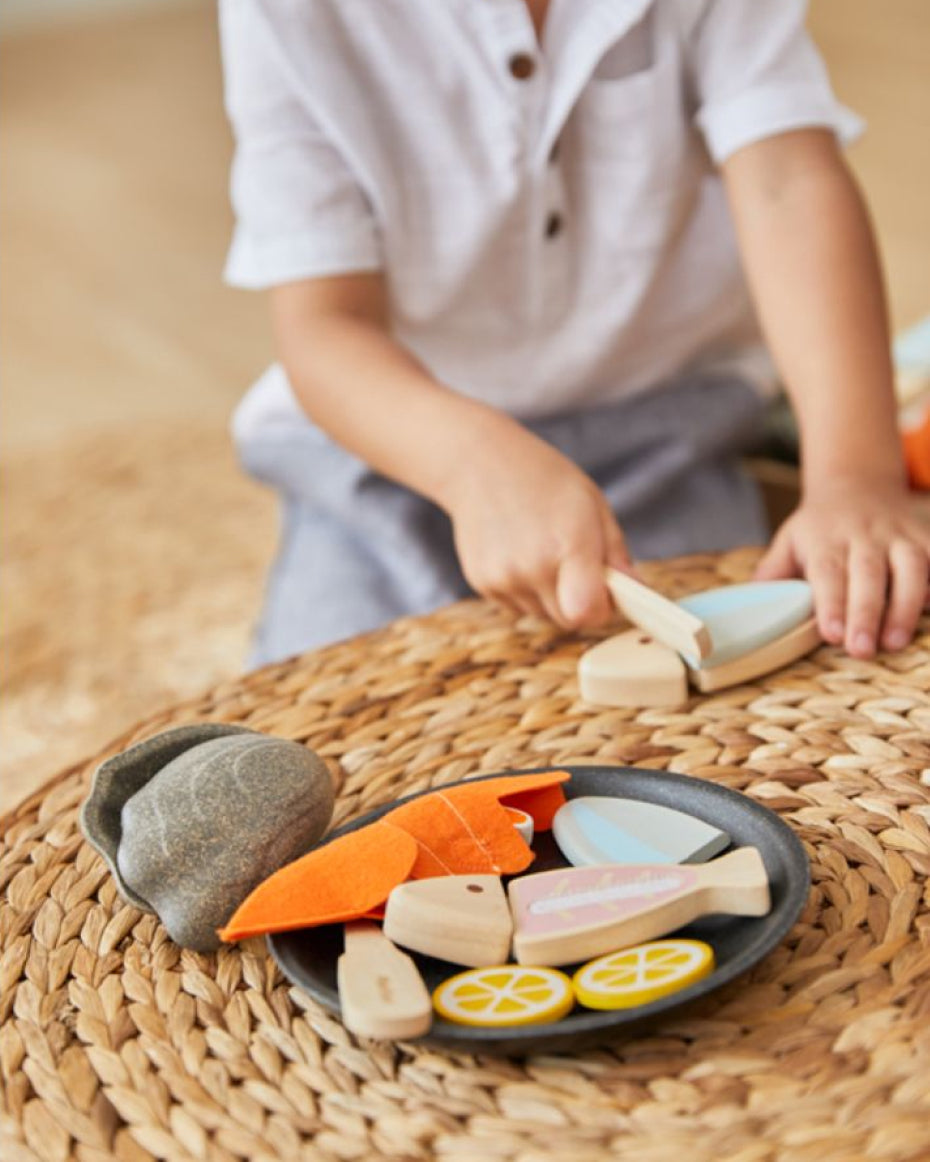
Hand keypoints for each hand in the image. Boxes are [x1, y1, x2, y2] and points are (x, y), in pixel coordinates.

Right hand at [442, 422, 630, 627]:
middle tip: (576, 568)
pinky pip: (516, 606)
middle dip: (579, 603)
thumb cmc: (543, 478)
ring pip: (542, 614)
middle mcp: (533, 566)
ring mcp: (503, 577)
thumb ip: (615, 552)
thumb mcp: (592, 503)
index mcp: (569, 543)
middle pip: (568, 620)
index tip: (605, 592)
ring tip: (541, 552)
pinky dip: (524, 590)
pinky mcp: (482, 582)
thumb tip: (634, 590)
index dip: (602, 609)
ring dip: (550, 596)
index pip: (588, 612)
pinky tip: (518, 553)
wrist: (479, 463)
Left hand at [755, 478, 929, 656]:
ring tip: (895, 642)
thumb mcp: (789, 540)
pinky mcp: (927, 537)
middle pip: (868, 574)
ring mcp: (900, 536)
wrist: (857, 484)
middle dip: (866, 613)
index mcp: (826, 538)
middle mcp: (865, 535)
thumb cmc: (819, 527)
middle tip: (862, 650)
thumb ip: (774, 572)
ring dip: (904, 606)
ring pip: (910, 568)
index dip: (831, 603)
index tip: (831, 634)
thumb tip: (754, 605)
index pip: (828, 572)